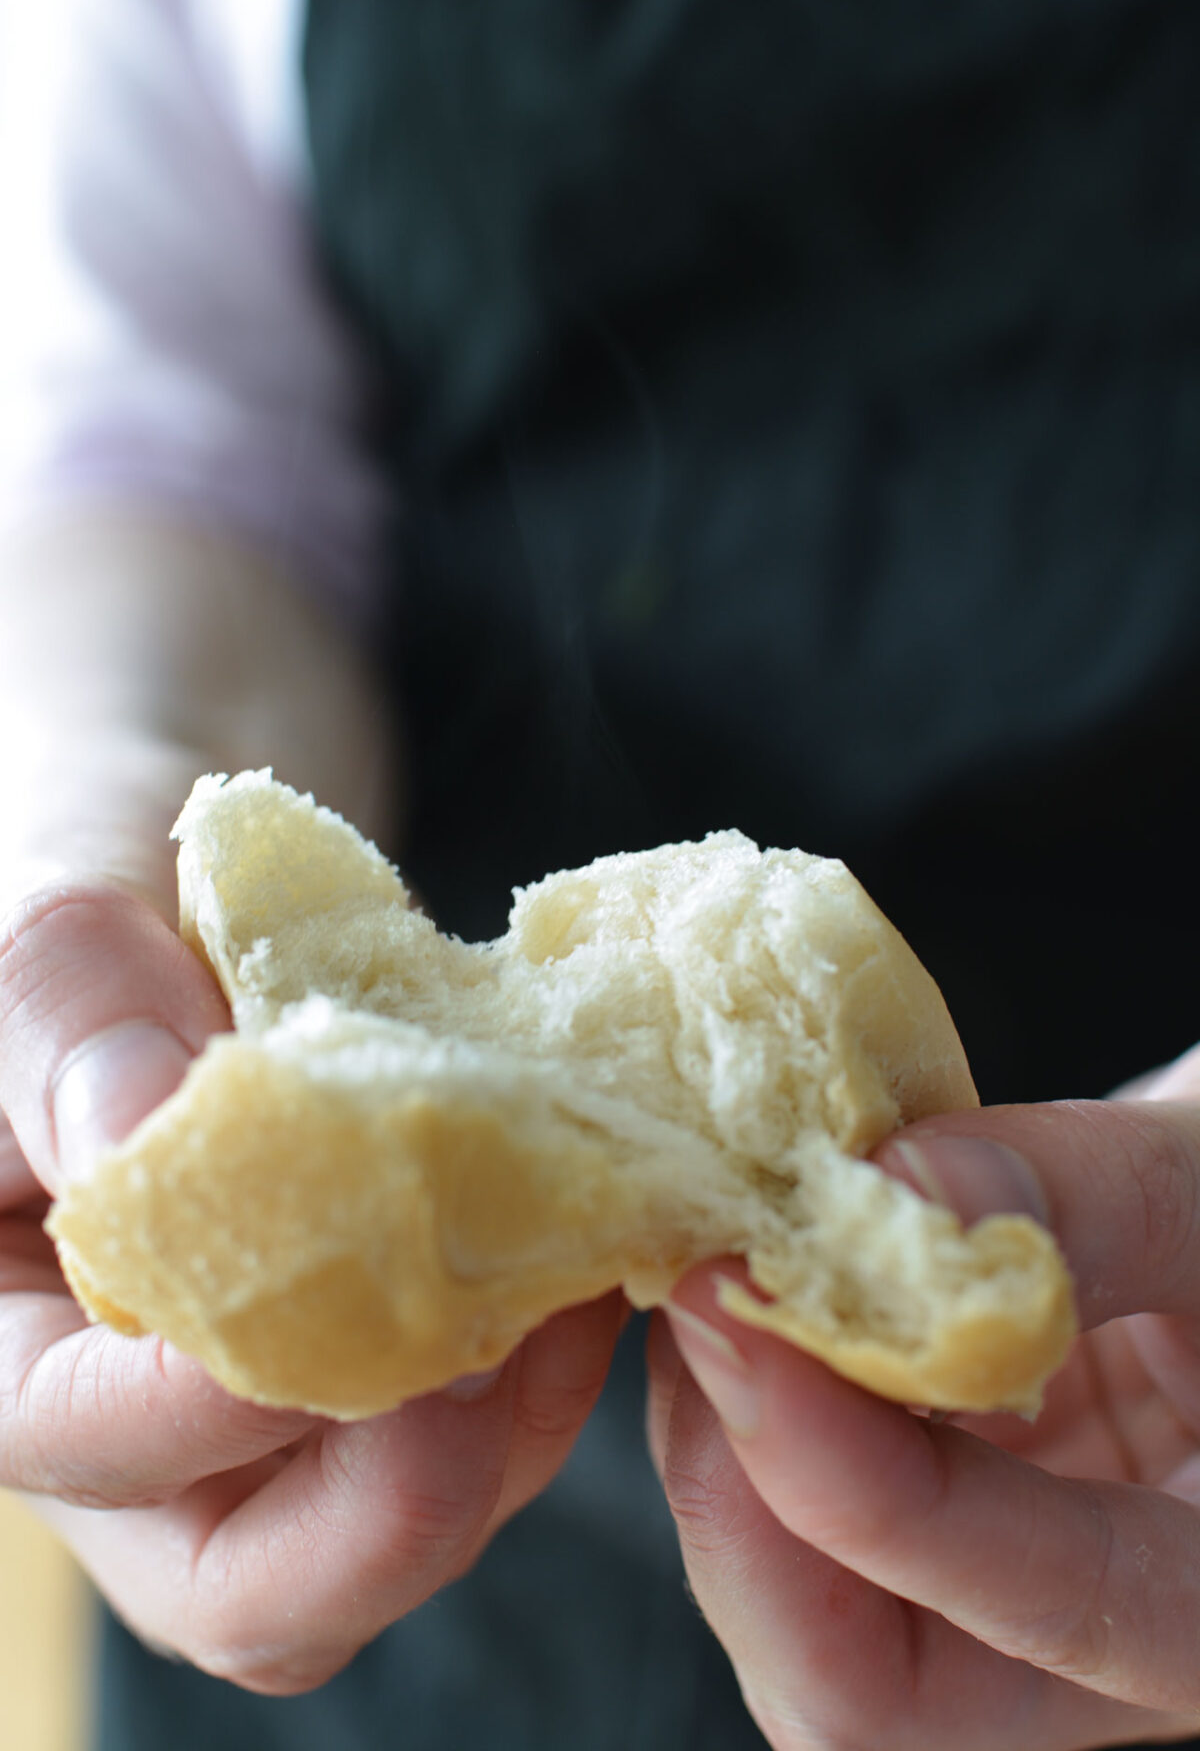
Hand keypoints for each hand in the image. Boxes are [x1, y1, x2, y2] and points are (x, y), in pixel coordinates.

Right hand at [0, 512, 623, 1692]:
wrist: (200, 784)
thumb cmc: (95, 814)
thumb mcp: (62, 881)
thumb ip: (70, 1006)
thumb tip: (142, 1140)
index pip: (67, 1436)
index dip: (204, 1408)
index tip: (350, 1301)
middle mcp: (113, 1383)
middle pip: (237, 1575)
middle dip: (388, 1500)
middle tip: (499, 1347)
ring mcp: (254, 1373)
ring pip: (375, 1525)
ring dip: (498, 1433)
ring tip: (571, 1267)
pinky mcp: (372, 1327)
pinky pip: (463, 1429)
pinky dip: (540, 1369)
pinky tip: (586, 1241)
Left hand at [648, 1077, 1199, 1749]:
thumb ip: (1088, 1199)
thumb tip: (891, 1192)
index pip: (1059, 1610)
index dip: (878, 1498)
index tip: (757, 1328)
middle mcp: (1107, 1644)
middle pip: (878, 1695)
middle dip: (752, 1508)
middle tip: (710, 1309)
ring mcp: (1002, 1581)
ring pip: (805, 1618)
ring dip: (724, 1449)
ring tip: (718, 1283)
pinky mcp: (934, 1502)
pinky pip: (790, 1517)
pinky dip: (747, 1405)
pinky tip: (747, 1291)